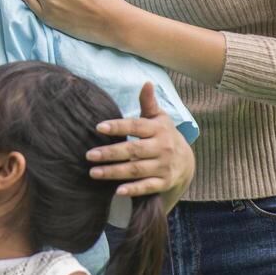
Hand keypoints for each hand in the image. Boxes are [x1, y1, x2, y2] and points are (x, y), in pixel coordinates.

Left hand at [88, 82, 193, 198]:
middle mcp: (162, 147)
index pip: (135, 126)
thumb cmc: (164, 135)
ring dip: (114, 172)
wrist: (187, 161)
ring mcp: (164, 166)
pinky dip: (134, 190)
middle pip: (133, 150)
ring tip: (93, 172)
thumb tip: (146, 82)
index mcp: (158, 129)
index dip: (118, 126)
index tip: (98, 127)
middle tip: (88, 155)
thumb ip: (148, 103)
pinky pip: (147, 186)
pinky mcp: (164, 182)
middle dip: (110, 153)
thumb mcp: (159, 118)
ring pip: (136, 170)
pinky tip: (117, 191)